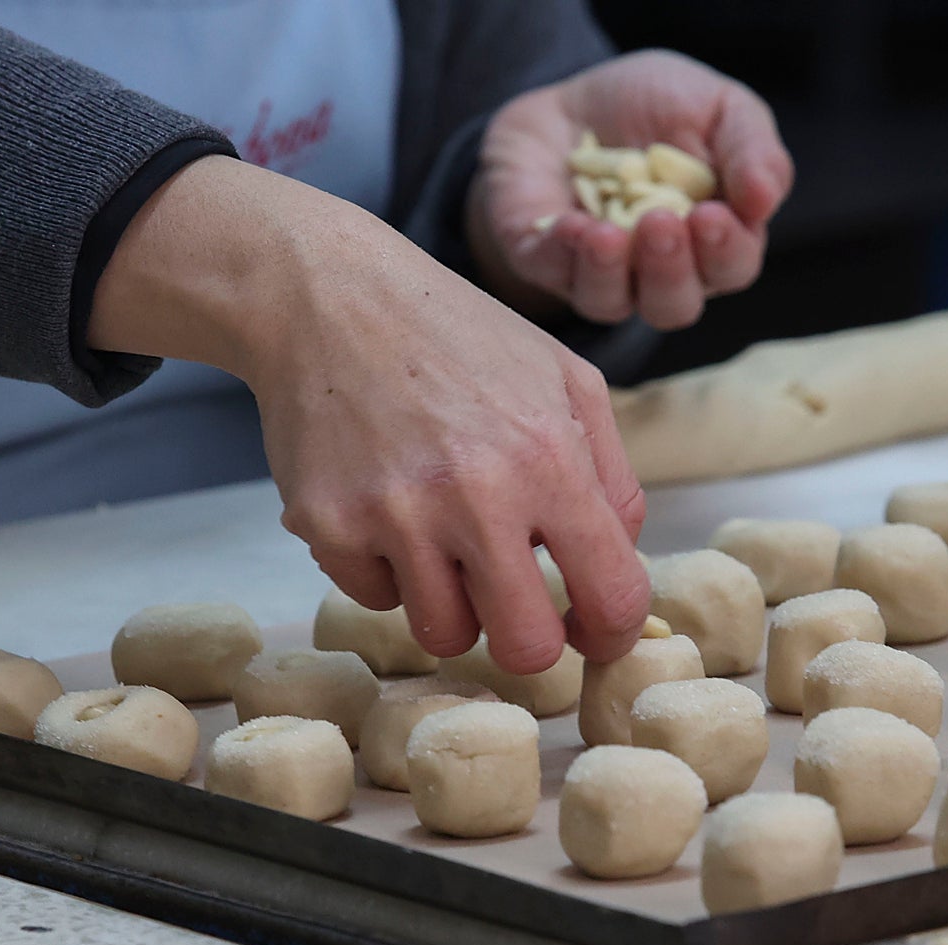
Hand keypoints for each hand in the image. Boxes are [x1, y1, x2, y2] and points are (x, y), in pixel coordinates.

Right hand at [89, 156, 649, 672]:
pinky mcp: (328, 524)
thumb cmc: (457, 335)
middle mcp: (474, 496)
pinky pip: (374, 597)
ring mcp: (394, 516)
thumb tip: (620, 562)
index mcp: (548, 459)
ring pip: (444, 634)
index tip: (594, 631)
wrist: (328, 295)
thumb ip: (610, 475)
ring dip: (453, 604)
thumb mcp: (564, 378)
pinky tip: (383, 508)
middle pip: (524, 647)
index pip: (611, 596)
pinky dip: (385, 570)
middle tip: (515, 605)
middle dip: (529, 640)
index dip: (612, 632)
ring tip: (444, 543)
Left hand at [467, 50, 792, 329]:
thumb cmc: (655, 106)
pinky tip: (570, 225)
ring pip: (611, 303)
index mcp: (711, 241)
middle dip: (670, 270)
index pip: (731, 267)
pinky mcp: (542, 260)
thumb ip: (751, 148)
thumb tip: (766, 199)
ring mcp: (597, 274)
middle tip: (662, 224)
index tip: (713, 216)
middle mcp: (656, 272)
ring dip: (611, 272)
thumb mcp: (717, 107)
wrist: (568, 98)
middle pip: (674, 304)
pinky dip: (561, 254)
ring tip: (608, 233)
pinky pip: (552, 274)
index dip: (725, 251)